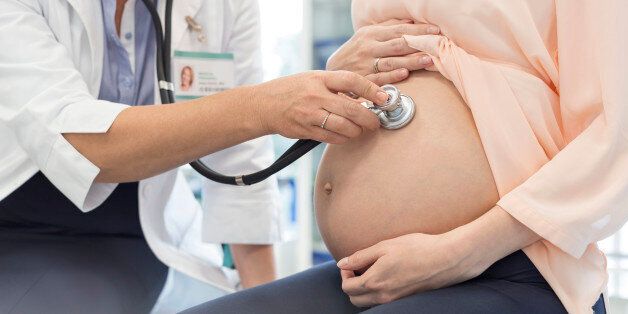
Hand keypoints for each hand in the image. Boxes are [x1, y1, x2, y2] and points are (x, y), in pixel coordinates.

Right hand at [253, 70, 387, 143]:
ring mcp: (310, 114)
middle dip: (369, 118)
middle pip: (352, 109)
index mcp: (320, 78)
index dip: (371, 89)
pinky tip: (346, 135)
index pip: (351, 80)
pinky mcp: (306, 130)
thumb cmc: (292, 89)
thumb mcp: (313, 78)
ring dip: (357, 131)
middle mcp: (315, 95)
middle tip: (376, 122)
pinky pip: (332, 138)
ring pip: (344, 127)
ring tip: (360, 130)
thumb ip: (336, 85)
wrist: (264, 104)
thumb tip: (364, 96)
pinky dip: (344, 138)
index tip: (383, 97)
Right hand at [327, 19, 439, 84]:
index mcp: (371, 34)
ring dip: (410, 61)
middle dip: (418, 44)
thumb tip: (410, 22)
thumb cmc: (354, 52)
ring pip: (391, 61)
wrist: (332, 71)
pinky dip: (392, 76)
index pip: (398, 30)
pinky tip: (405, 74)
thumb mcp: (366, 36)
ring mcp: (365, 65)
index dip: (418, 30)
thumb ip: (387, 29)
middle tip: (436, 44)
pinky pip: (379, 78)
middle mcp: (368, 48)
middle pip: (397, 44)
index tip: (435, 30)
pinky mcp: (363, 81)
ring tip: (427, 60)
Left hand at [336, 232, 486, 307]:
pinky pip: (381, 302)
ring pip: (368, 303)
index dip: (345, 275)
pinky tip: (384, 277)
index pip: (347, 287)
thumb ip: (361, 256)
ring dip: (363, 291)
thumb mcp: (384, 246)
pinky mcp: (404, 299)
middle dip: (351, 285)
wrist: (446, 258)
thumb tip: (342, 264)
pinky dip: (376, 293)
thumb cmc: (416, 248)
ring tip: (370, 272)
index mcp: (374, 281)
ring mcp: (394, 299)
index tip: (351, 263)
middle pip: (355, 300)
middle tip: (357, 269)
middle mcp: (383, 295)